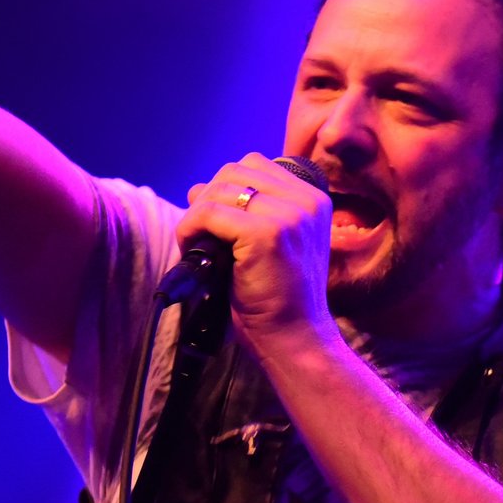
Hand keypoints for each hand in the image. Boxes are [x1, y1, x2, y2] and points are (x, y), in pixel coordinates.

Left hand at [177, 153, 335, 350]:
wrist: (293, 337)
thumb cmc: (276, 297)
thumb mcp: (269, 244)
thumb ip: (244, 212)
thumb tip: (197, 188)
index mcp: (313, 199)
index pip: (256, 165)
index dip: (225, 187)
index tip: (215, 220)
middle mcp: (306, 201)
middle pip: (235, 170)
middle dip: (209, 197)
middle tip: (200, 233)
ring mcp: (289, 215)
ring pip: (220, 189)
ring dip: (196, 215)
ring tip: (195, 245)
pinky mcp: (267, 233)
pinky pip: (209, 213)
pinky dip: (189, 229)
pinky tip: (191, 251)